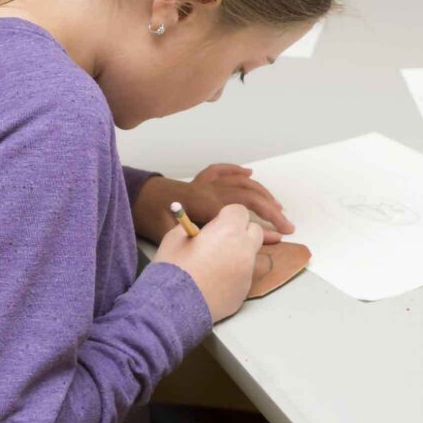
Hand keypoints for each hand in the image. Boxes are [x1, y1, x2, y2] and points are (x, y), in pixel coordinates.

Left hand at [131, 164, 293, 243]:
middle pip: (248, 196)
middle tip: (287, 226)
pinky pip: (221, 171)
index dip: (262, 227)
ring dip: (261, 192)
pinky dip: (236, 171)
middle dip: (271, 211)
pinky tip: (248, 173)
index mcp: (204, 202)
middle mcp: (209, 189)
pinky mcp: (198, 180)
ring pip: (240, 183)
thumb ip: (196, 241)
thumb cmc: (149, 216)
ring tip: (277, 206)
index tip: (277, 239)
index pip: (241, 214)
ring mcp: (204, 182)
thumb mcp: (170, 235)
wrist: (135, 196)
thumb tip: (222, 252)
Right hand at [155, 204, 262, 322]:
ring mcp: (247, 273)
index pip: (240, 211)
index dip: (227, 216)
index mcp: (228, 230)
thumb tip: (204, 230)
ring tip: (213, 264)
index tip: (216, 223)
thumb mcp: (176, 236)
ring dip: (237, 254)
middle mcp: (244, 249)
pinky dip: (233, 275)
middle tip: (220, 240)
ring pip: (249, 255)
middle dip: (240, 232)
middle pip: (254, 231)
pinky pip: (243, 276)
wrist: (173, 305)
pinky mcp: (244, 292)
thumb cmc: (173, 268)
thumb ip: (195, 227)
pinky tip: (213, 282)